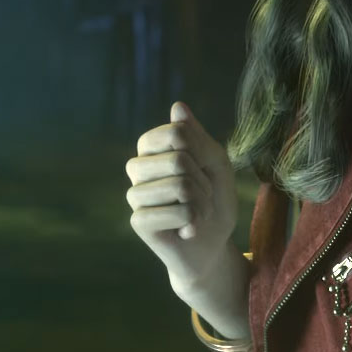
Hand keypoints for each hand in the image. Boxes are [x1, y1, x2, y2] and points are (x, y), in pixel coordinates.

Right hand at [126, 101, 238, 285]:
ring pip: (180, 186)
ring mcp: (134, 194)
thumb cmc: (213, 199)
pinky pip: (179, 212)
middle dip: (204, 181)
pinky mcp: (138, 221)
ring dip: (202, 204)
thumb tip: (177, 106)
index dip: (202, 153)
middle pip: (179, 158)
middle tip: (201, 197)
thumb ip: (198, 137)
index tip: (203, 170)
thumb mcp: (216, 163)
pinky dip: (194, 222)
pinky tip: (186, 230)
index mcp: (151, 146)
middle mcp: (137, 167)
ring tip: (195, 214)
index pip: (177, 132)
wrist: (211, 245)